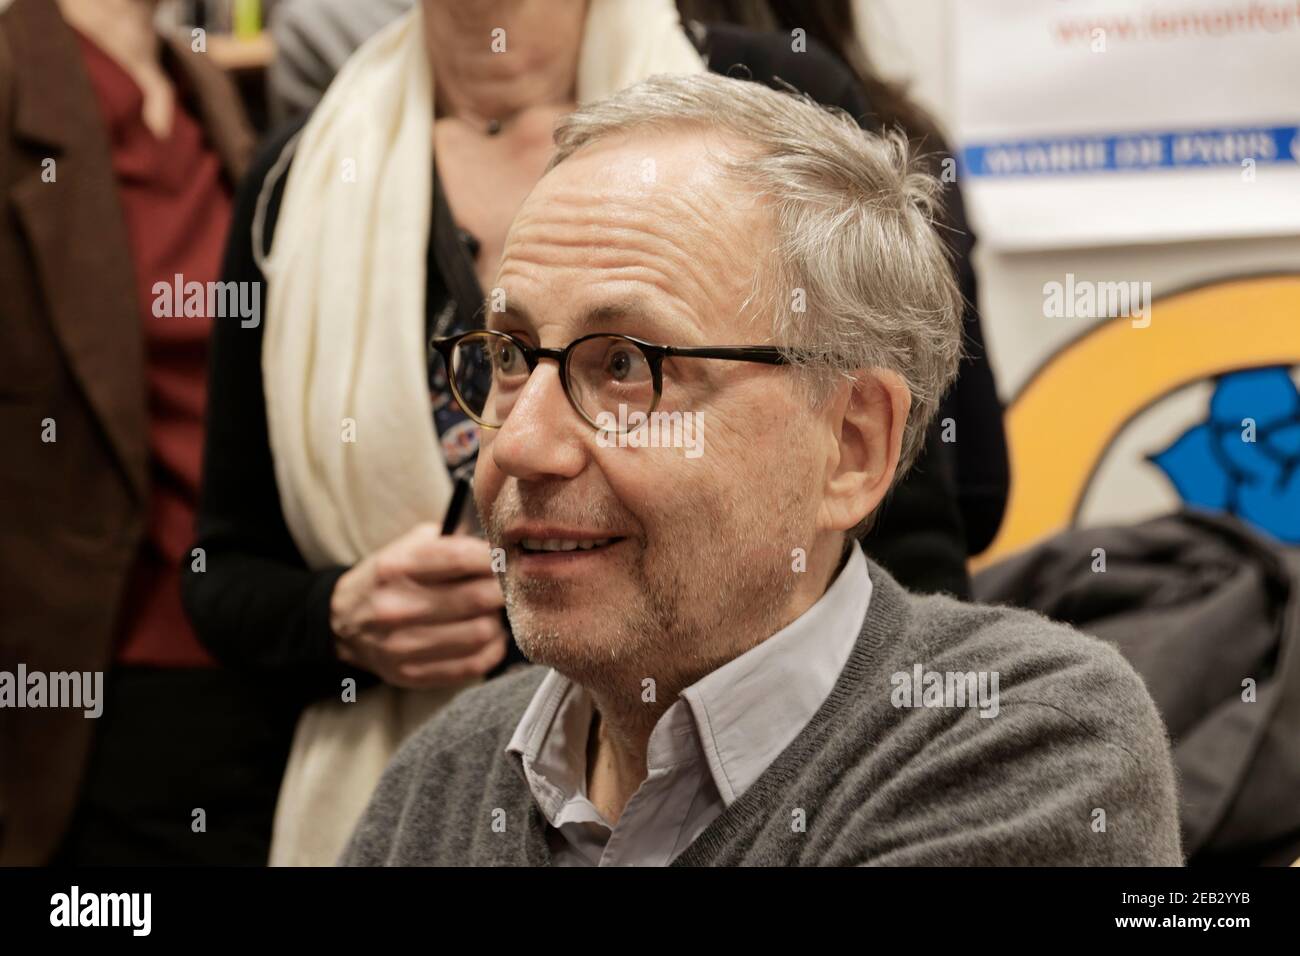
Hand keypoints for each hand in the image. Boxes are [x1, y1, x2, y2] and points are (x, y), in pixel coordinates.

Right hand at [329, 525, 507, 688]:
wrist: (342, 624)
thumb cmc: (387, 580)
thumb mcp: (405, 547)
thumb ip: (449, 540)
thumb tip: (497, 545)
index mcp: (396, 567)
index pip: (462, 559)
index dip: (494, 558)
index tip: (504, 560)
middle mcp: (397, 606)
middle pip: (479, 598)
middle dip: (502, 590)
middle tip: (504, 588)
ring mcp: (402, 645)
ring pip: (481, 633)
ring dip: (496, 621)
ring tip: (490, 613)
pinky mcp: (412, 674)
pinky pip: (474, 665)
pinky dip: (491, 650)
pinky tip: (486, 638)